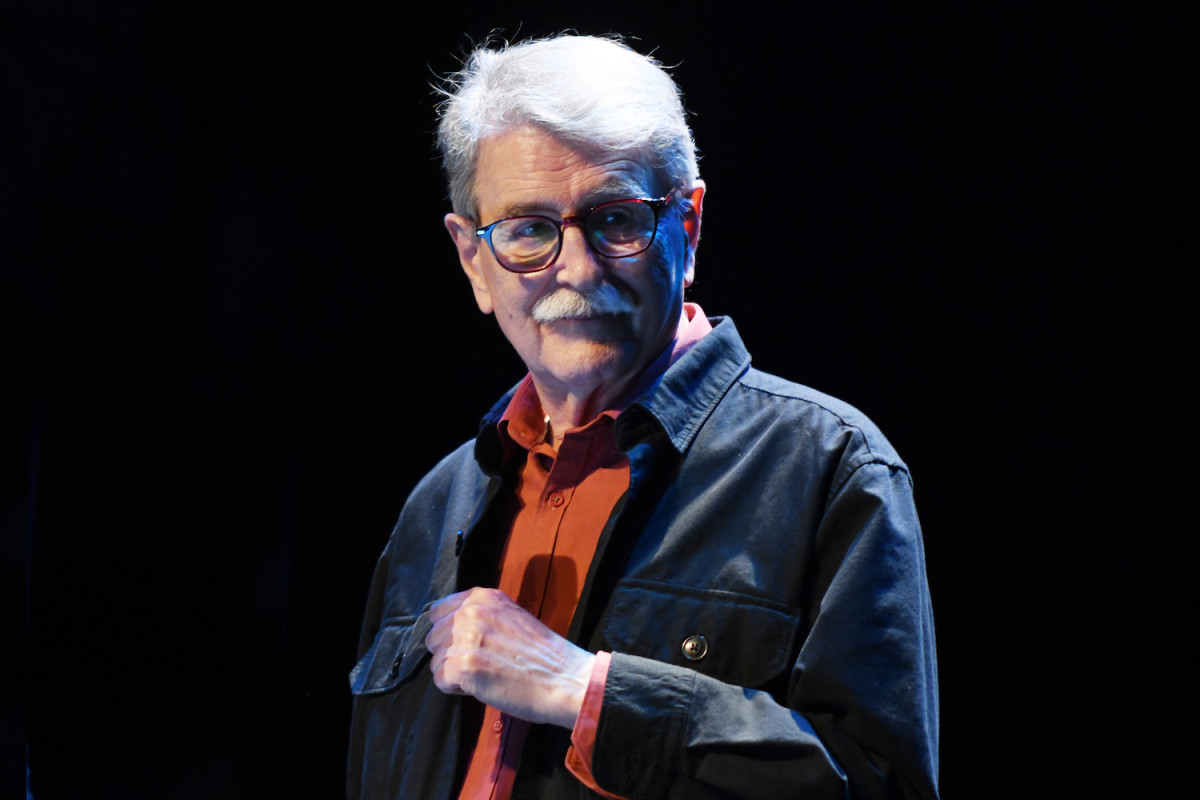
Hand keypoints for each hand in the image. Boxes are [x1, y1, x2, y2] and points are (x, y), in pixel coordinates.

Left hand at [425, 587, 595, 728]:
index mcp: (481, 597)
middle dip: (450, 654)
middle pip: (433, 637)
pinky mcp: (463, 667)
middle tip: (480, 663)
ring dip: (454, 673)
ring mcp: (465, 639)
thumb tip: (449, 629)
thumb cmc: (542, 655)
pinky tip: (481, 686)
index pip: (438, 611)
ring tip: (484, 675)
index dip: (449, 632)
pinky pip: (440, 681)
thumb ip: (481, 616)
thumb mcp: (510, 617)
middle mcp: (470, 612)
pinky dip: (456, 690)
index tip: (467, 645)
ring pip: (435, 661)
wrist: (565, 678)